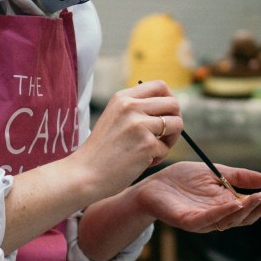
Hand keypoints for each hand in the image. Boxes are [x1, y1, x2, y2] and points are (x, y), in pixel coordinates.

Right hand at [73, 80, 182, 199]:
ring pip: (176, 124)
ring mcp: (139, 124)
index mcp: (122, 98)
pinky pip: (166, 148)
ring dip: (170, 140)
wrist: (84, 174)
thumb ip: (136, 109)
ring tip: (153, 151)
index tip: (166, 115)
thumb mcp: (114, 119)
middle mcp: (131, 106)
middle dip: (175, 121)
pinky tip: (141, 163)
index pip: (159, 86)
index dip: (169, 99)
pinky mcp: (146, 144)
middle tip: (164, 137)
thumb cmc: (101, 152)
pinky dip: (158, 158)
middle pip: (173, 103)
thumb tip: (171, 107)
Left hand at [134, 161, 260, 232]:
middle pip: (242, 218)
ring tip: (258, 199)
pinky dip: (222, 213)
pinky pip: (208, 220)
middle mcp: (216, 216)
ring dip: (245, 211)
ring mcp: (202, 221)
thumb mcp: (214, 173)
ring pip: (228, 220)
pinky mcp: (188, 222)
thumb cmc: (180, 179)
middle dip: (259, 209)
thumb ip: (237, 177)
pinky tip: (234, 204)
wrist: (152, 184)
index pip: (249, 209)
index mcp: (223, 205)